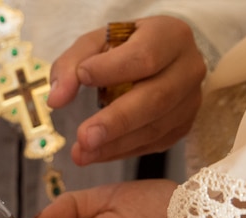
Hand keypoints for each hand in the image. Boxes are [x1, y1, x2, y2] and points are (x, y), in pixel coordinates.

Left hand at [48, 16, 205, 163]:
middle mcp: (188, 69)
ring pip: (154, 128)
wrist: (159, 59)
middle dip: (116, 122)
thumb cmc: (124, 47)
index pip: (144, 57)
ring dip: (115, 145)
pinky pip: (153, 144)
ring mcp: (190, 101)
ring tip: (82, 153)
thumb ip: (71, 65)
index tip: (83, 76)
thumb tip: (55, 100)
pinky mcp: (182, 126)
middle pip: (155, 99)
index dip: (112, 69)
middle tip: (84, 137)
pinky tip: (97, 154)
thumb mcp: (95, 44)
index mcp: (169, 36)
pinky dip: (122, 152)